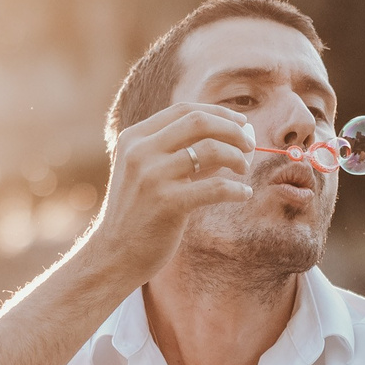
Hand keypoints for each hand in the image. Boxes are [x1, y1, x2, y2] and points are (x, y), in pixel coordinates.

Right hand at [84, 100, 256, 282]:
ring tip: (244, 170)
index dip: (219, 113)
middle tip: (250, 145)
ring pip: (211, 149)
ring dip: (237, 157)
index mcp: (134, 138)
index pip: (184, 111)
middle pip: (199, 122)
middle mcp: (141, 152)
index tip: (242, 123)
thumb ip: (180, 154)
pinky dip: (236, 189)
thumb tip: (229, 138)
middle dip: (233, 130)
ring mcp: (152, 176)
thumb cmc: (138, 213)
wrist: (113, 254)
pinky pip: (215, 187)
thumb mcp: (149, 173)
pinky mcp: (167, 203)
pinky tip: (244, 193)